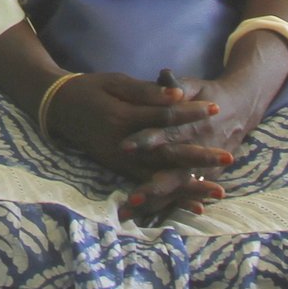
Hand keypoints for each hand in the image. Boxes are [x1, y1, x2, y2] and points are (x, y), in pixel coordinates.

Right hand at [42, 70, 233, 184]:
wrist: (59, 108)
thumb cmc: (91, 89)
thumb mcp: (116, 82)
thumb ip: (146, 91)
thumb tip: (177, 95)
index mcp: (122, 118)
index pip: (163, 116)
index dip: (190, 112)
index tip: (215, 108)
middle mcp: (122, 146)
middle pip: (167, 154)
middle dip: (199, 158)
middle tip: (228, 158)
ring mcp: (120, 162)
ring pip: (160, 177)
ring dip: (190, 186)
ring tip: (219, 191)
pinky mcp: (119, 171)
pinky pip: (149, 187)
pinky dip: (172, 198)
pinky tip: (194, 206)